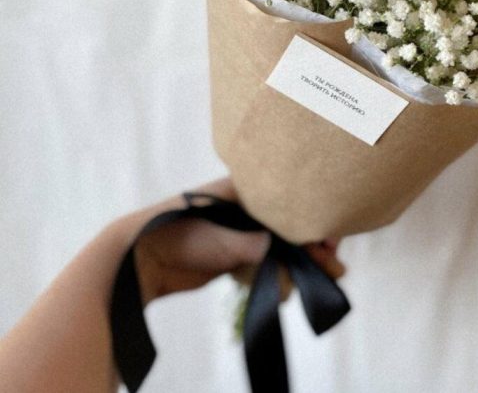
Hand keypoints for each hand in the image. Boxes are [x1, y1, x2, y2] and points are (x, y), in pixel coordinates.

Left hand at [120, 178, 344, 303]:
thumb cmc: (179, 232)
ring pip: (278, 251)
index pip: (290, 203)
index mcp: (246, 190)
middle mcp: (246, 209)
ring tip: (315, 283)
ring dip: (295, 268)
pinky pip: (262, 268)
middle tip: (334, 268)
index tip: (330, 240)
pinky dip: (273, 279)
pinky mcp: (232, 258)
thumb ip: (254, 244)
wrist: (139, 258)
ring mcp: (239, 234)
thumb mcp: (221, 236)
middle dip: (309, 250)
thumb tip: (283, 256)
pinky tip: (281, 292)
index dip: (312, 221)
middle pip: (289, 229)